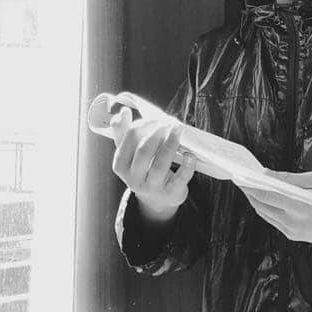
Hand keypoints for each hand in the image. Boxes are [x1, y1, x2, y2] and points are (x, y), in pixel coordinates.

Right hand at [110, 106, 196, 223]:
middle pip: (144, 152)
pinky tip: (190, 154)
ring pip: (160, 165)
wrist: (157, 199)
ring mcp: (152, 188)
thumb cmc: (143, 169)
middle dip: (157, 133)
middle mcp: (133, 179)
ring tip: (178, 129)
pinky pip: (180, 178)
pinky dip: (187, 165)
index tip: (156, 118)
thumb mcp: (129, 154)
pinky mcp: (171, 193)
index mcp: (120, 166)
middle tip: (168, 122)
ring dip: (170, 144)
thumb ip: (123, 132)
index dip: (143, 125)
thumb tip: (122, 112)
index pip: (129, 139)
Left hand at [239, 171, 311, 244]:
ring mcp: (293, 232)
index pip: (266, 196)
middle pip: (262, 207)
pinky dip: (267, 211)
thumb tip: (267, 175)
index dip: (250, 187)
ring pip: (266, 216)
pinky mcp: (295, 237)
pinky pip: (274, 222)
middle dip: (250, 193)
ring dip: (256, 202)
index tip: (240, 178)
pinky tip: (265, 201)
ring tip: (250, 189)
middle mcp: (293, 222)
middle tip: (242, 181)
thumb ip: (289, 179)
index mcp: (298, 207)